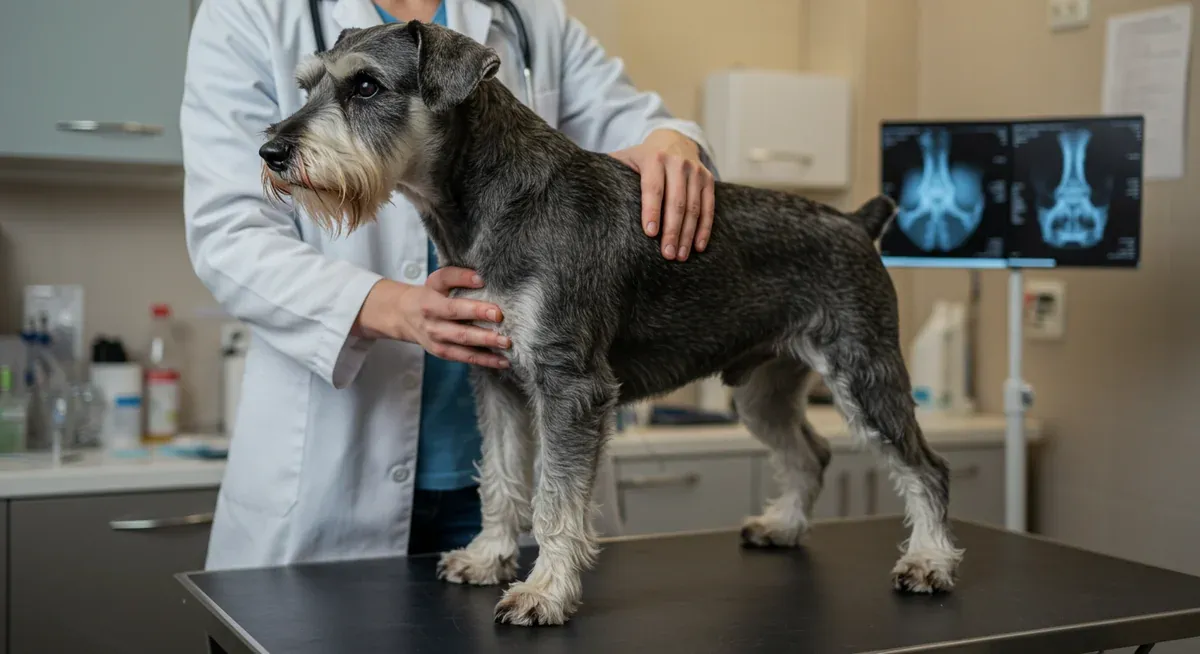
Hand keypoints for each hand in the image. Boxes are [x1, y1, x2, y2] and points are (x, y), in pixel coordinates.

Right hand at [353, 270, 509, 367]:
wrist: (403, 315)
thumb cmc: (427, 294)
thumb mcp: (437, 280)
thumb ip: (457, 275)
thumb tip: (481, 279)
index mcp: (431, 306)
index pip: (455, 309)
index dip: (476, 311)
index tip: (497, 312)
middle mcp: (434, 328)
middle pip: (462, 334)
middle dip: (485, 337)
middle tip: (507, 338)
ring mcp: (438, 344)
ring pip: (465, 351)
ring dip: (488, 353)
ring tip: (507, 352)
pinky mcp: (444, 354)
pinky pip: (465, 359)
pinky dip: (484, 361)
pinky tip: (502, 361)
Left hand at [611, 129, 714, 260]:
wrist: (674, 138)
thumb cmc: (642, 157)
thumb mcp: (625, 157)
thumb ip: (608, 169)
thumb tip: (578, 183)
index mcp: (654, 159)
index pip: (653, 188)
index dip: (652, 210)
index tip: (650, 233)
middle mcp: (677, 163)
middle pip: (676, 202)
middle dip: (672, 230)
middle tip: (667, 254)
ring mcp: (695, 171)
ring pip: (694, 207)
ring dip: (688, 234)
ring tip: (680, 256)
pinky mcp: (708, 179)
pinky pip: (709, 206)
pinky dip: (705, 228)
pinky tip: (698, 246)